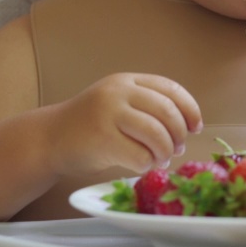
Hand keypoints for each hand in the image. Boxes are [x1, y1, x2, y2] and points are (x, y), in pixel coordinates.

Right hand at [52, 73, 201, 175]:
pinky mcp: (102, 139)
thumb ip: (146, 106)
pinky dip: (148, 165)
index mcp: (127, 80)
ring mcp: (109, 114)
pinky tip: (142, 166)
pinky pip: (140, 156)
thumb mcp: (117, 103)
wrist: (49, 139)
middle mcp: (118, 92)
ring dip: (165, 153)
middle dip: (179, 135)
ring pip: (157, 135)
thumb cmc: (89, 126)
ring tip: (160, 160)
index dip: (190, 109)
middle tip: (177, 149)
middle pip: (168, 112)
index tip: (196, 126)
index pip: (171, 89)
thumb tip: (187, 126)